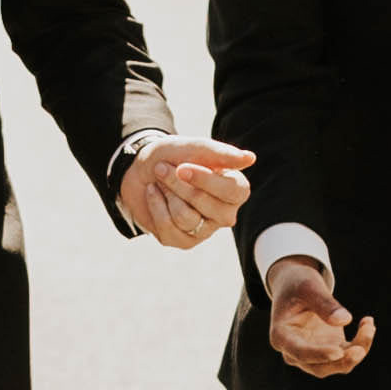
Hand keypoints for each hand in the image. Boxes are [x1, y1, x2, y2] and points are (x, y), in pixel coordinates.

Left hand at [116, 135, 253, 249]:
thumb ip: (221, 154)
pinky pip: (168, 227)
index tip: (181, 167)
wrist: (140, 170)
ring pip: (184, 216)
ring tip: (160, 181)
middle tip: (162, 168)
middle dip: (177, 183)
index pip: (232, 190)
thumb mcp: (194, 148)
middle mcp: (225, 213)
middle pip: (204, 203)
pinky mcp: (183, 241)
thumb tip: (250, 158)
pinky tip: (154, 194)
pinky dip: (155, 205)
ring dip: (166, 193)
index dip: (204, 179)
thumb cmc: (173, 156)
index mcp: (235, 189)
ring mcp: (205, 230)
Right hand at [263, 254, 374, 379]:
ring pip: (337, 364)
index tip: (337, 352)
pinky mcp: (331, 349)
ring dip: (356, 351)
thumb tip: (344, 320)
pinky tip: (368, 323)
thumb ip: (324, 303)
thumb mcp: (308, 287)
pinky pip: (348, 353)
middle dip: (341, 361)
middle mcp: (295, 351)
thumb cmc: (298, 285)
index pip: (299, 352)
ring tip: (369, 327)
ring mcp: (314, 353)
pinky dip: (362, 342)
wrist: (299, 286)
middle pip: (319, 367)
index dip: (318, 355)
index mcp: (281, 336)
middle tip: (360, 350)